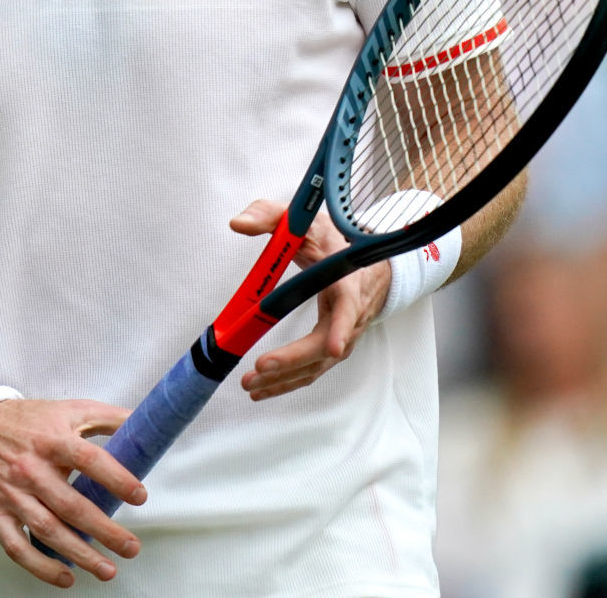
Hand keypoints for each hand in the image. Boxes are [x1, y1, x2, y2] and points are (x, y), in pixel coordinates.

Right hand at [0, 398, 144, 586]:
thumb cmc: (21, 421)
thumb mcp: (65, 410)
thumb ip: (105, 417)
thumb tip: (144, 423)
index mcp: (51, 439)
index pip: (88, 459)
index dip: (117, 478)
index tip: (139, 496)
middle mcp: (30, 468)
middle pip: (71, 505)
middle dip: (105, 531)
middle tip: (131, 547)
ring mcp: (10, 494)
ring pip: (48, 530)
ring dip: (80, 554)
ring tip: (108, 569)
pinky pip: (17, 546)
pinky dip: (41, 566)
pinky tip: (66, 576)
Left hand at [227, 199, 390, 400]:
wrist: (368, 265)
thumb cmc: (336, 243)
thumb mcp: (306, 222)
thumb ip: (269, 216)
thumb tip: (237, 223)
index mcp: (347, 281)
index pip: (349, 306)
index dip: (341, 326)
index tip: (333, 345)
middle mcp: (350, 315)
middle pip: (326, 347)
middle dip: (293, 360)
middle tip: (261, 366)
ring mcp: (343, 336)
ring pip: (317, 365)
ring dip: (285, 379)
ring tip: (251, 386)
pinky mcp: (332, 349)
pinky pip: (311, 370)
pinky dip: (287, 382)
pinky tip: (262, 389)